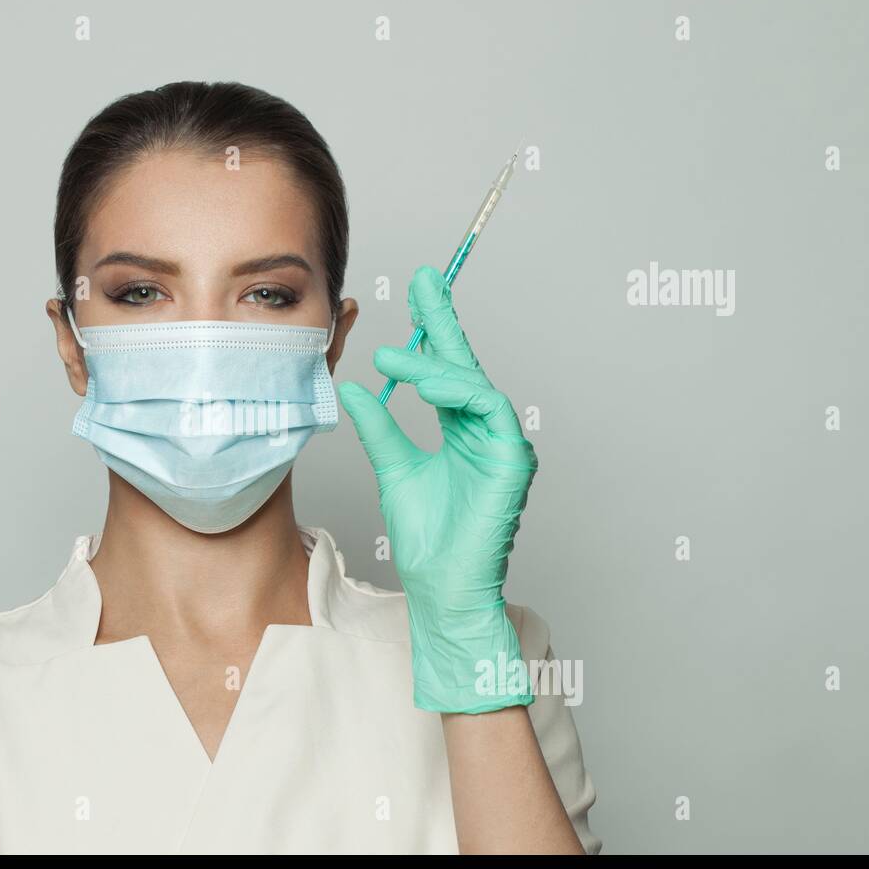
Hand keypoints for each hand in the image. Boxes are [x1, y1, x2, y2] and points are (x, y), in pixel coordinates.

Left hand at [337, 265, 537, 712]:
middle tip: (424, 280)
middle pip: (464, 363)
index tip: (413, 294)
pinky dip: (456, 391)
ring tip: (393, 356)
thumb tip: (355, 388)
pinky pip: (489, 409)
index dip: (432, 331)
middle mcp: (484, 431)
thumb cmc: (427, 540)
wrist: (441, 588)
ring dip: (434, 363)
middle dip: (444, 320)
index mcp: (459, 430)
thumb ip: (379, 428)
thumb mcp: (392, 469)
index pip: (444, 369)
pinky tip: (425, 381)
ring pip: (473, 383)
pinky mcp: (513, 459)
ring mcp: (503, 443)